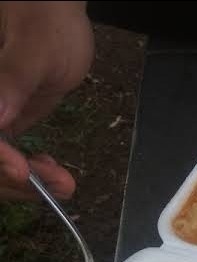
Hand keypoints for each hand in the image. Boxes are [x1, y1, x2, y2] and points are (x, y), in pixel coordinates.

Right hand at [0, 1, 93, 199]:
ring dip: (25, 183)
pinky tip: (56, 175)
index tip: (20, 168)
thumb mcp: (32, 46)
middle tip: (58, 183)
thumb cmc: (43, 14)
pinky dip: (31, 174)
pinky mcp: (3, 123)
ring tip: (64, 183)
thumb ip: (12, 79)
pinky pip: (8, 160)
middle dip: (12, 178)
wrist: (53, 11)